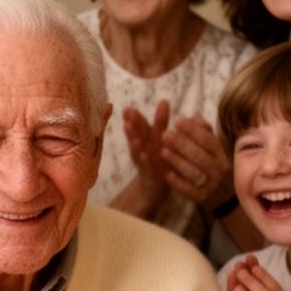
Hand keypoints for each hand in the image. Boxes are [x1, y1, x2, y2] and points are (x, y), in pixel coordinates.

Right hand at [121, 101, 170, 215]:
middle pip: (137, 137)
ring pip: (139, 152)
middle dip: (132, 126)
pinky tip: (144, 154)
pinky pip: (149, 168)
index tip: (127, 108)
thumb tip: (164, 100)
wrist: (154, 190)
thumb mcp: (159, 141)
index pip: (141, 127)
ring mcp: (145, 165)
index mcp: (147, 141)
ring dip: (135, 142)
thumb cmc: (157, 161)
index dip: (135, 118)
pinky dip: (146, 161)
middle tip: (126, 114)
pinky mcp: (151, 177)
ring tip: (131, 133)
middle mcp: (143, 151)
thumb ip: (160, 123)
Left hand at [160, 116, 230, 209]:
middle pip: (200, 156)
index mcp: (221, 154)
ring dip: (178, 162)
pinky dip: (178, 183)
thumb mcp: (211, 147)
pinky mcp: (202, 198)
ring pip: (194, 173)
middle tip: (165, 134)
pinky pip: (190, 191)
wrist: (220, 193)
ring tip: (163, 151)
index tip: (177, 122)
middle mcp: (218, 169)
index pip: (208, 140)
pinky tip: (167, 174)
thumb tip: (194, 118)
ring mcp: (211, 185)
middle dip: (182, 144)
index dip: (192, 131)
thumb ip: (203, 132)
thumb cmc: (211, 163)